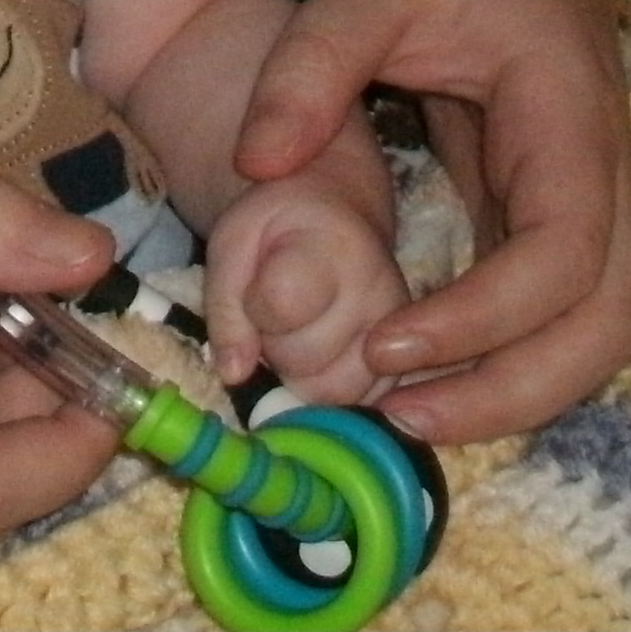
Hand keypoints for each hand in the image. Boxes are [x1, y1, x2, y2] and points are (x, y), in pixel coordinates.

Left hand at [204, 177, 404, 408]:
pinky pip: (356, 407)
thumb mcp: (233, 244)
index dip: (254, 308)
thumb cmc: (278, 231)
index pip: (282, 304)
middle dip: (275, 348)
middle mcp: (380, 295)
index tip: (256, 289)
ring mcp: (399, 337)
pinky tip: (319, 360)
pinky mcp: (405, 369)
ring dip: (299, 379)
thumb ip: (225, 307)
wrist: (336, 223)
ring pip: (332, 395)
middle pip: (304, 361)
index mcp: (335, 249)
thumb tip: (235, 375)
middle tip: (276, 317)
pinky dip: (326, 397)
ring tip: (298, 335)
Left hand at [229, 0, 630, 441]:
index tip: (389, 345)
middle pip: (603, 327)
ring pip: (591, 334)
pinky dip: (499, 359)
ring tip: (403, 416)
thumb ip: (311, 66)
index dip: (485, 318)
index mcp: (568, 121)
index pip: (562, 256)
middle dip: (514, 393)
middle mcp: (599, 180)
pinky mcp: (551, 219)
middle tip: (399, 420)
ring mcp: (585, 205)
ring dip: (513, 391)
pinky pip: (550, 315)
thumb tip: (256, 167)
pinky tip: (416, 376)